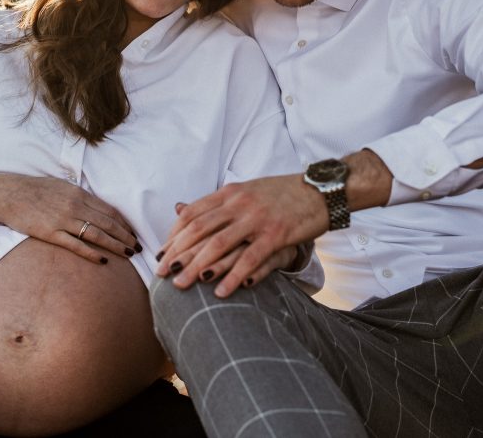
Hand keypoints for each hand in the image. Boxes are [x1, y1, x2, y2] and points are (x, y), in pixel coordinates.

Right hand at [0, 173, 139, 263]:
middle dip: (126, 236)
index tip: (133, 232)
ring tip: (128, 253)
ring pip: (97, 234)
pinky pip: (75, 245)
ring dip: (115, 245)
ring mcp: (63, 220)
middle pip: (108, 223)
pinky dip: (91, 253)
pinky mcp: (50, 233)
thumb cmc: (35, 190)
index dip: (124, 223)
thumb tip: (96, 207)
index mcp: (79, 194)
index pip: (109, 211)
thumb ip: (80, 197)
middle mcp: (75, 206)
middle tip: (138, 247)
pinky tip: (103, 260)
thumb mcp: (62, 187)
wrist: (8, 194)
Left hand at [156, 174, 326, 296]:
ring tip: (181, 286)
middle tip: (161, 274)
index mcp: (231, 193)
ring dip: (197, 267)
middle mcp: (239, 204)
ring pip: (219, 245)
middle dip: (177, 254)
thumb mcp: (247, 192)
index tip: (161, 253)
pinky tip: (220, 292)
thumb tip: (183, 210)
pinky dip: (233, 277)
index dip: (174, 235)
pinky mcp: (276, 235)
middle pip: (199, 230)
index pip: (193, 214)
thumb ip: (217, 204)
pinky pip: (250, 259)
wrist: (321, 190)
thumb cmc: (283, 194)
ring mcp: (257, 219)